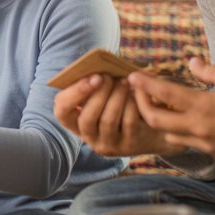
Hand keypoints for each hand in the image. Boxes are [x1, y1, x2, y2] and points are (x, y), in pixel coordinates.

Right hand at [54, 73, 183, 157]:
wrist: (152, 126)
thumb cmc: (121, 102)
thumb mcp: (104, 94)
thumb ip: (95, 85)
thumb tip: (98, 69)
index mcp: (75, 122)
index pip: (62, 112)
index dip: (74, 94)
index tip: (92, 77)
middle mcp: (88, 137)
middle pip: (86, 118)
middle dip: (98, 94)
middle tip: (108, 77)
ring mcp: (108, 145)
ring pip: (107, 121)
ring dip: (116, 97)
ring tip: (124, 82)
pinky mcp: (127, 146)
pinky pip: (128, 123)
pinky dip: (132, 105)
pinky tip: (136, 94)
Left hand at [127, 58, 214, 158]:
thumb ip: (211, 71)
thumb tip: (191, 62)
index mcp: (204, 107)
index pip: (164, 95)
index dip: (145, 85)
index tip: (132, 76)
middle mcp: (199, 128)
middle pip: (155, 120)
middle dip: (141, 105)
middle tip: (138, 92)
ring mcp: (204, 143)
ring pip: (167, 134)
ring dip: (157, 120)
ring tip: (155, 104)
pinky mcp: (211, 151)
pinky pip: (184, 142)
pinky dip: (174, 130)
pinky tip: (178, 118)